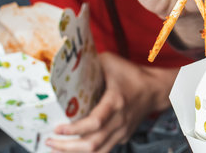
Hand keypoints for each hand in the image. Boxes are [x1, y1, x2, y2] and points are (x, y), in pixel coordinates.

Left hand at [46, 52, 177, 152]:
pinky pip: (104, 149)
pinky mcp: (123, 136)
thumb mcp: (111, 62)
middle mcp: (119, 120)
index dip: (74, 129)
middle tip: (50, 141)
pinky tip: (73, 147)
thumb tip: (68, 64)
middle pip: (92, 144)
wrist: (156, 89)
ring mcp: (122, 131)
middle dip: (67, 147)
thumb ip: (91, 63)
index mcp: (115, 101)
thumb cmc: (132, 74)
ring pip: (98, 152)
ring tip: (57, 149)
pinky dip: (87, 151)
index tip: (57, 129)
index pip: (94, 122)